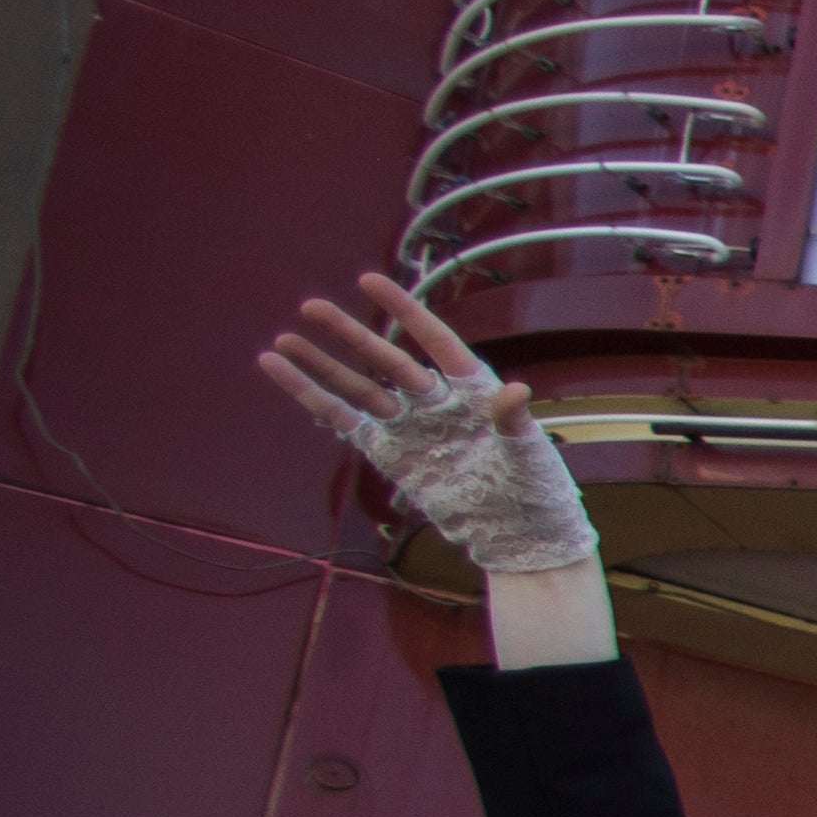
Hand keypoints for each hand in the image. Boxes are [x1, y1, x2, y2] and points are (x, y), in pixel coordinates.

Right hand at [258, 274, 594, 571]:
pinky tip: (283, 375)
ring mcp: (409, 427)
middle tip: (310, 306)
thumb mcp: (528, 452)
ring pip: (358, 388)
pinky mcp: (388, 453)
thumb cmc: (534, 489)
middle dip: (349, 335)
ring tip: (284, 340)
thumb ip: (513, 420)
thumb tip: (514, 390)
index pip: (434, 340)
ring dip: (322, 365)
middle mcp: (436, 401)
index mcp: (472, 388)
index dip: (403, 310)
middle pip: (386, 360)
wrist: (517, 536)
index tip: (367, 281)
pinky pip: (345, 422)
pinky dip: (314, 399)